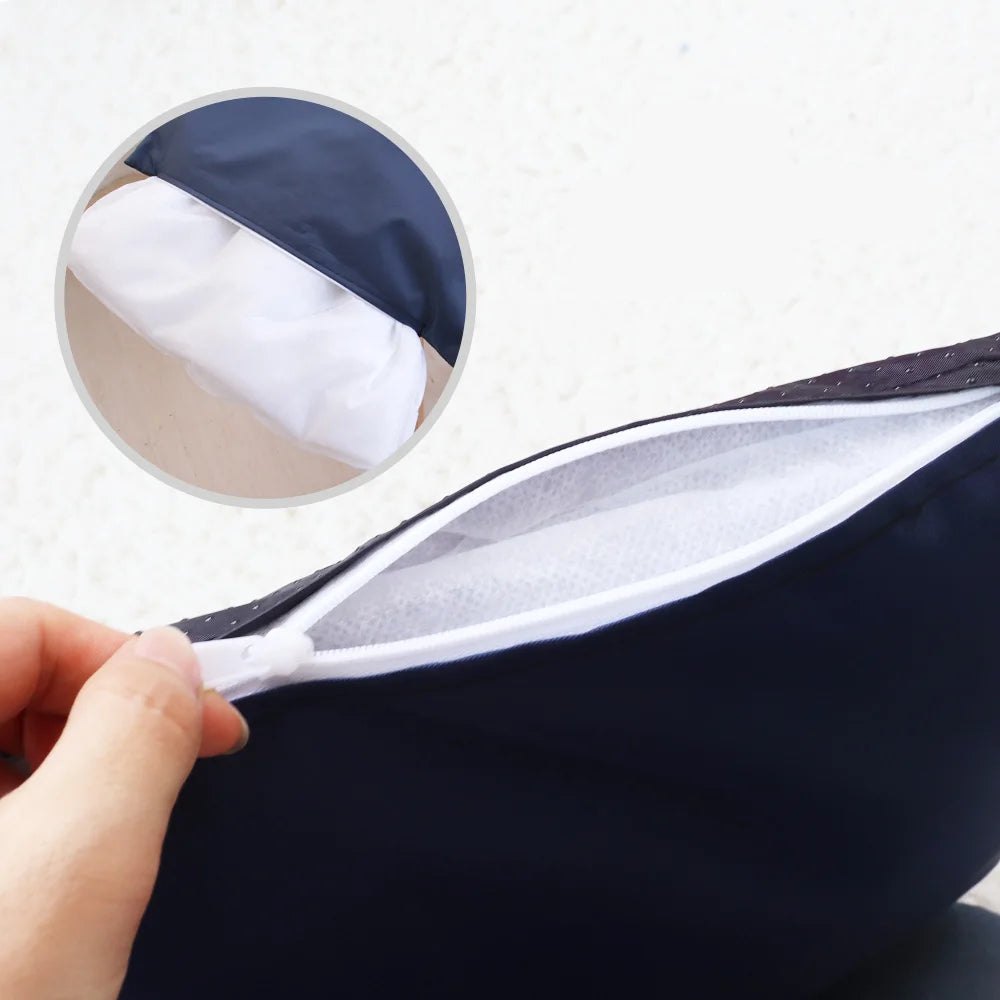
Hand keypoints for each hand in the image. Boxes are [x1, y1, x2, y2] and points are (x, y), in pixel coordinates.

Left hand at [0, 598, 247, 998]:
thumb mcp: (73, 870)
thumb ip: (137, 735)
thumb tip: (173, 659)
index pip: (21, 627)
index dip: (124, 659)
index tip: (196, 712)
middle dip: (99, 721)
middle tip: (169, 770)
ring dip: (65, 774)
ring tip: (101, 845)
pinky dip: (28, 820)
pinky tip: (45, 879)